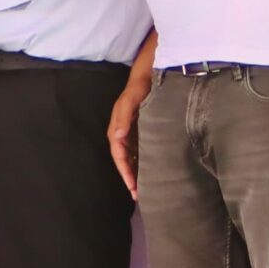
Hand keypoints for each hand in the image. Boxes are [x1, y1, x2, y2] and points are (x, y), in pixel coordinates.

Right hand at [107, 72, 148, 197]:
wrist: (151, 72)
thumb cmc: (140, 85)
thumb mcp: (131, 98)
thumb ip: (124, 116)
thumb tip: (117, 136)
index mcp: (117, 127)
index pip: (118, 155)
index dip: (124, 171)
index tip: (132, 187)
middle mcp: (122, 132)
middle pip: (123, 159)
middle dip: (129, 177)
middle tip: (138, 195)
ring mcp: (132, 131)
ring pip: (131, 156)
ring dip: (135, 171)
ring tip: (143, 188)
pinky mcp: (141, 129)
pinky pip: (139, 149)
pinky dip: (142, 161)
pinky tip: (151, 169)